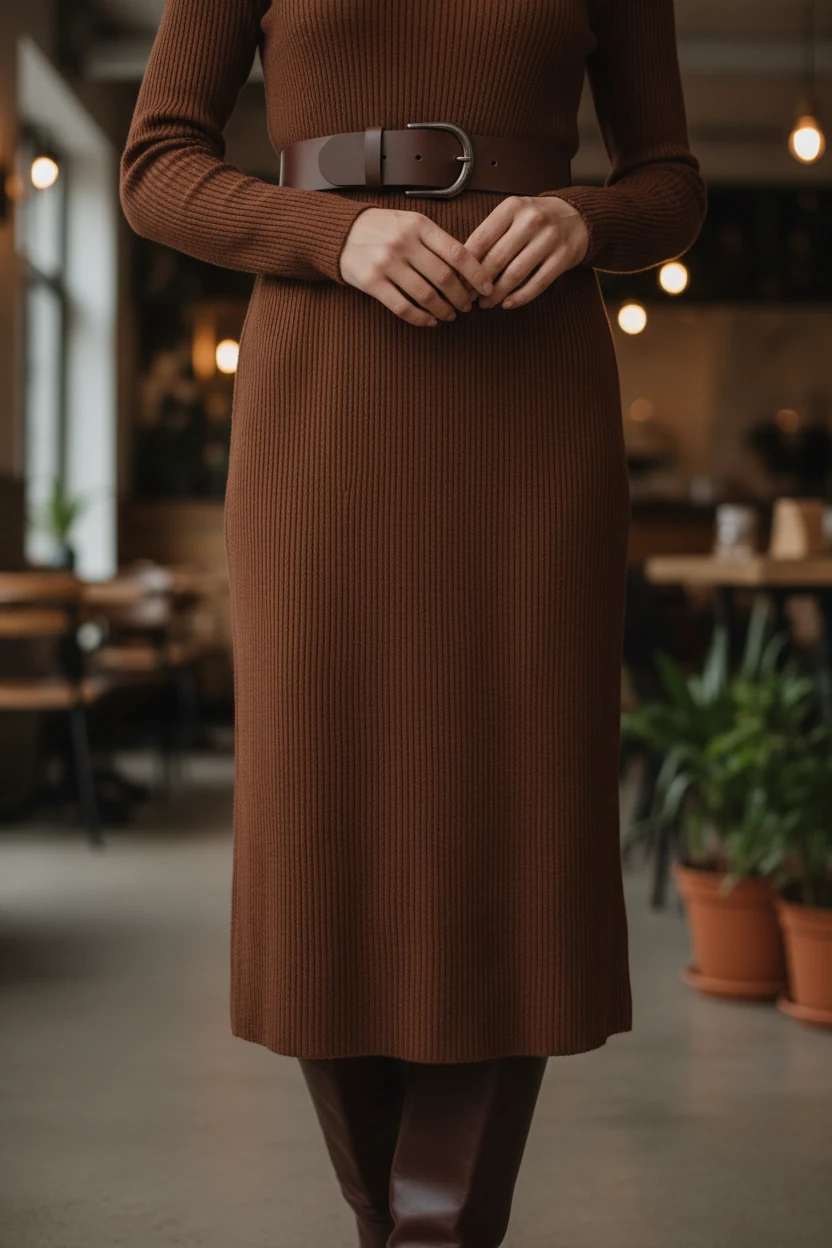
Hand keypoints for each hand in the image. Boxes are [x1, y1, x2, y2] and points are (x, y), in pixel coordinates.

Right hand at [339, 207, 493, 326]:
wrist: (342, 232)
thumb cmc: (384, 229)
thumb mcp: (411, 223)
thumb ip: (436, 241)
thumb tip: (468, 269)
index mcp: (419, 225)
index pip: (457, 252)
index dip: (476, 274)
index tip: (487, 288)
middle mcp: (404, 243)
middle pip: (444, 278)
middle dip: (461, 297)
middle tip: (467, 307)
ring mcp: (387, 263)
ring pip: (426, 295)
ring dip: (443, 310)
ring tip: (450, 315)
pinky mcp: (372, 283)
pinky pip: (403, 307)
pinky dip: (421, 318)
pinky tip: (430, 321)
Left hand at [463, 196, 588, 309]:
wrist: (577, 217)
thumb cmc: (535, 219)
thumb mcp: (512, 215)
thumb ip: (490, 234)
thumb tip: (462, 266)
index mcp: (512, 207)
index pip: (481, 239)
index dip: (466, 265)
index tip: (457, 280)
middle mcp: (531, 220)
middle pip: (496, 259)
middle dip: (479, 283)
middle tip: (469, 297)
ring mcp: (549, 239)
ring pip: (515, 274)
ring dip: (497, 294)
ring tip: (486, 304)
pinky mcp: (563, 257)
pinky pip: (538, 283)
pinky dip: (520, 297)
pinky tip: (508, 304)